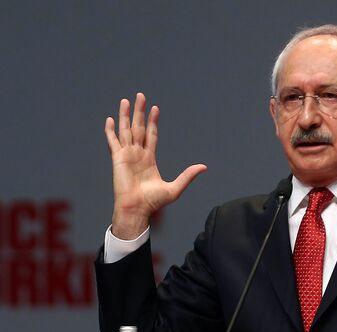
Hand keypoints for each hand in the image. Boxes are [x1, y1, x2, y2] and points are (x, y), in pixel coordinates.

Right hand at [105, 93, 206, 238]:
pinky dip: (111, 131)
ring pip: (126, 130)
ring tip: (126, 100)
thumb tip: (204, 167)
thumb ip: (188, 175)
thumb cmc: (153, 202)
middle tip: (141, 96)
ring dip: (126, 115)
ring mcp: (127, 155)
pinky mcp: (117, 159)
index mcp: (149, 159)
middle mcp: (137, 154)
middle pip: (139, 127)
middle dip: (140, 112)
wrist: (137, 209)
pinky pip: (113, 141)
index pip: (151, 135)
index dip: (153, 121)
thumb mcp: (175, 188)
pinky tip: (110, 119)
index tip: (155, 108)